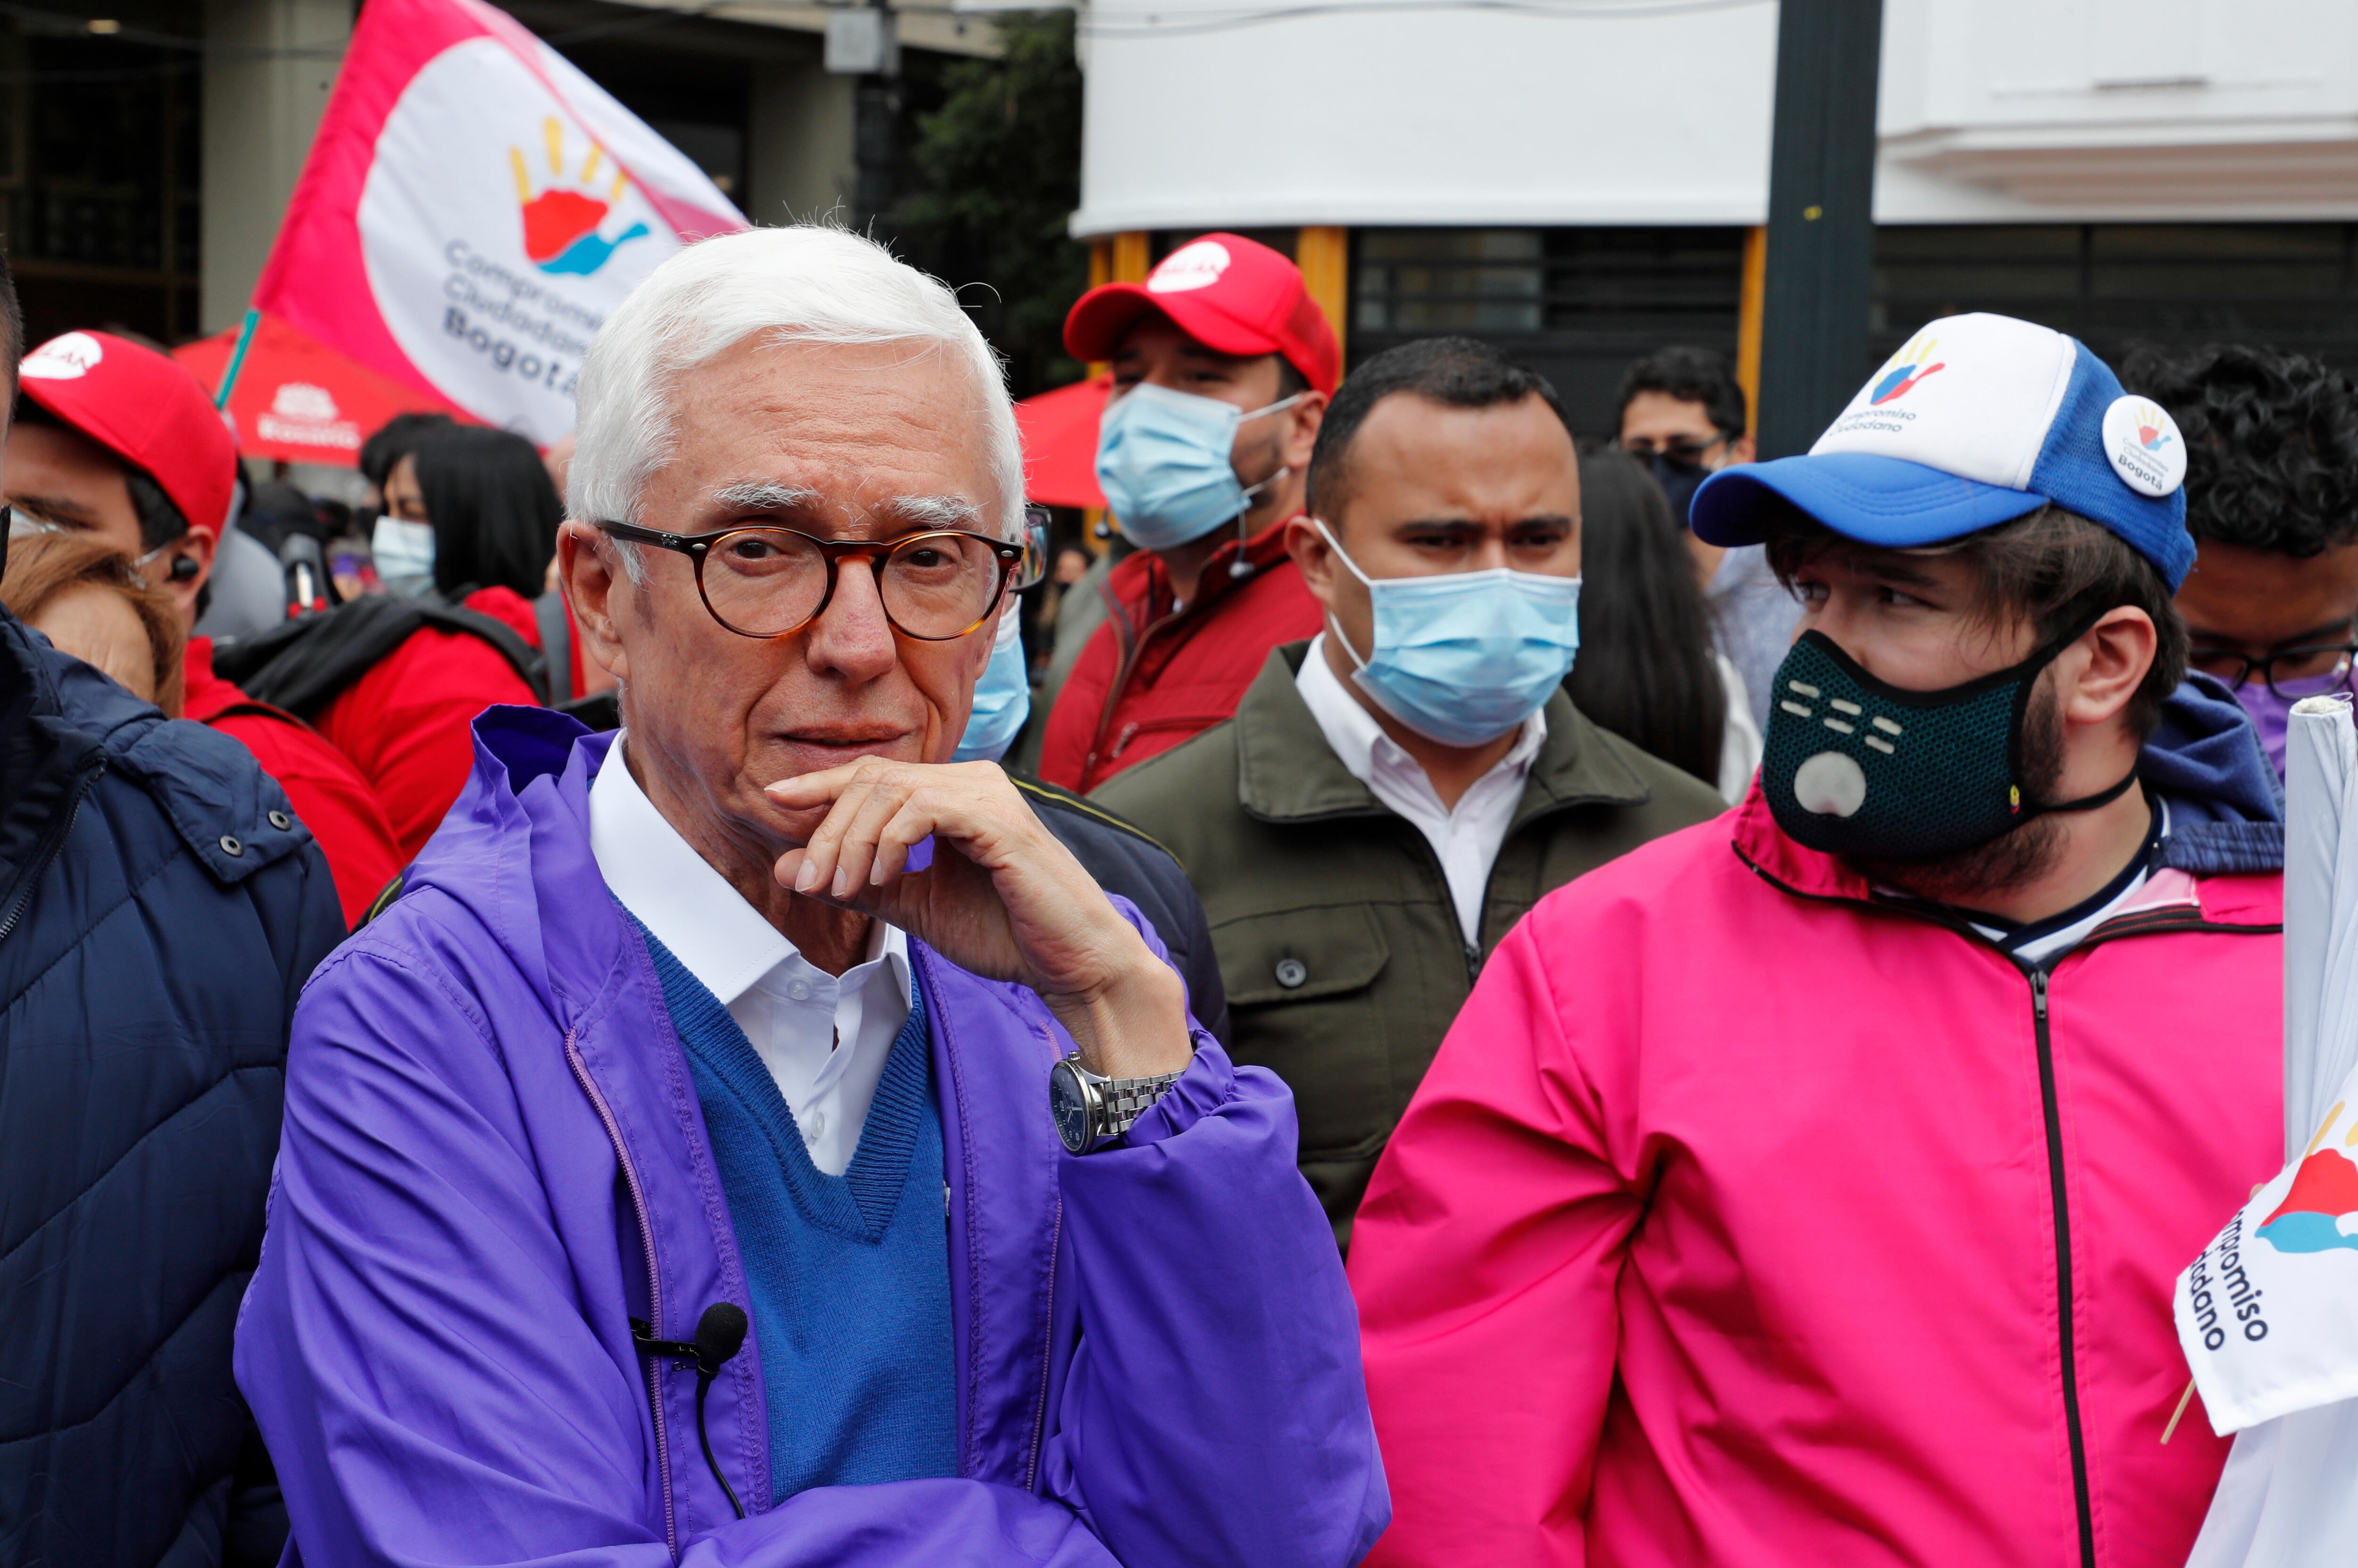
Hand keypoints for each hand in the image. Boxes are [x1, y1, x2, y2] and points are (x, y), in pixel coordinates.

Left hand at [766, 759, 1192, 1079]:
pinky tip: (882, 877)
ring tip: (844, 888)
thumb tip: (789, 868)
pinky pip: (925, 809)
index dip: (821, 784)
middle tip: (814, 882)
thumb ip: (858, 885)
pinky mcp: (1000, 821)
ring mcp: (989, 796)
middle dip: (830, 830)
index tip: (774, 799)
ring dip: (853, 841)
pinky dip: (890, 841)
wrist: (1071, 964)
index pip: (875, 774)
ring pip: (892, 789)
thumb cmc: (1005, 932)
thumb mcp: (915, 906)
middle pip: (873, 778)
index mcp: (955, 795)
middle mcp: (973, 781)